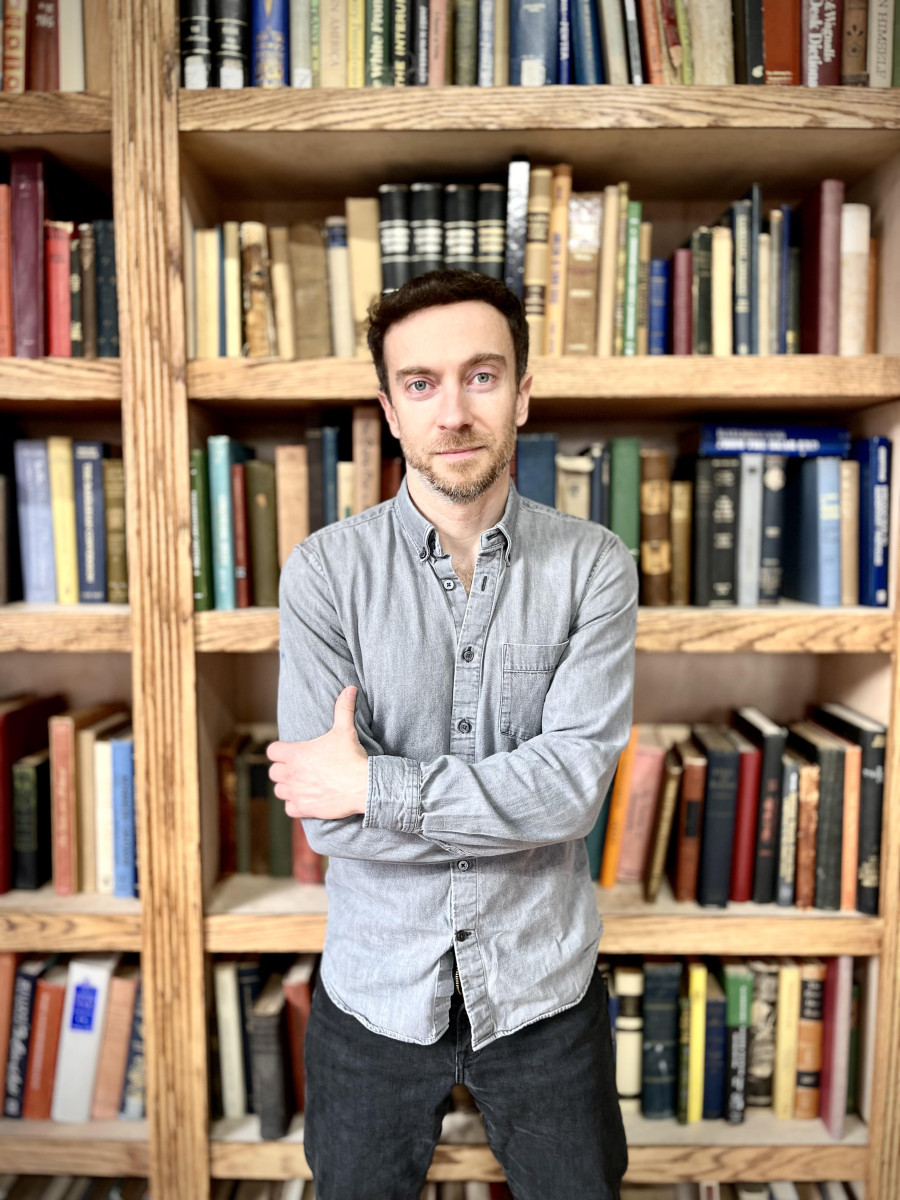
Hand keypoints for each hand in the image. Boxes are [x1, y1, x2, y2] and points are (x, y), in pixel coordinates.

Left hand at [267, 686, 368, 819]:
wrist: (363, 786)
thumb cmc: (351, 757)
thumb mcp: (345, 730)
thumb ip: (343, 708)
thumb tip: (350, 688)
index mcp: (295, 754)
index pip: (272, 752)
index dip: (279, 751)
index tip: (290, 752)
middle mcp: (291, 774)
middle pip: (273, 773)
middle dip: (283, 770)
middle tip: (298, 769)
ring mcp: (296, 792)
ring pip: (279, 791)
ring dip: (287, 788)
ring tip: (301, 785)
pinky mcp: (304, 808)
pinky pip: (289, 808)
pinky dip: (295, 805)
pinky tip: (306, 800)